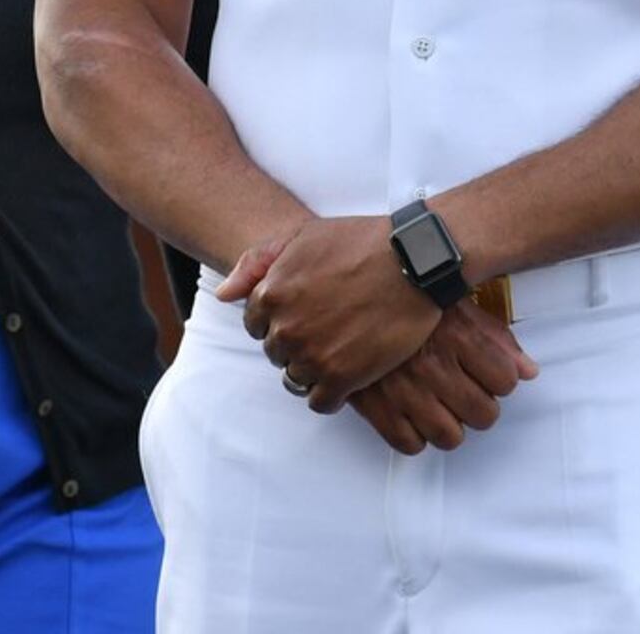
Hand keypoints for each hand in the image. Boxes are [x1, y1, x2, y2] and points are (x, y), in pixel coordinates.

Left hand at [216, 213, 441, 409]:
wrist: (414, 261)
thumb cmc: (360, 242)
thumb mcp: (301, 236)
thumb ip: (256, 263)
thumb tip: (225, 295)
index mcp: (271, 293)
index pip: (255, 324)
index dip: (279, 319)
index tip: (304, 313)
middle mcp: (285, 328)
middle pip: (275, 353)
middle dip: (295, 343)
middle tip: (326, 329)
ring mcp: (312, 354)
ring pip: (295, 378)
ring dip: (312, 369)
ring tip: (338, 351)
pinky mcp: (342, 377)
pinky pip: (320, 402)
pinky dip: (329, 394)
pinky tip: (346, 376)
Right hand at [346, 300, 539, 454]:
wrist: (343, 291)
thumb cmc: (404, 294)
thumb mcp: (455, 303)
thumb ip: (496, 337)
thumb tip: (529, 372)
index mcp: (457, 336)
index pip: (506, 381)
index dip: (501, 379)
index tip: (489, 374)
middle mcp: (433, 366)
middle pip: (484, 414)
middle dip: (481, 407)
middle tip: (468, 394)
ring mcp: (403, 389)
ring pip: (450, 436)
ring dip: (451, 425)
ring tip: (442, 407)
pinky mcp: (374, 405)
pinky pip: (408, 444)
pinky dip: (415, 435)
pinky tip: (413, 414)